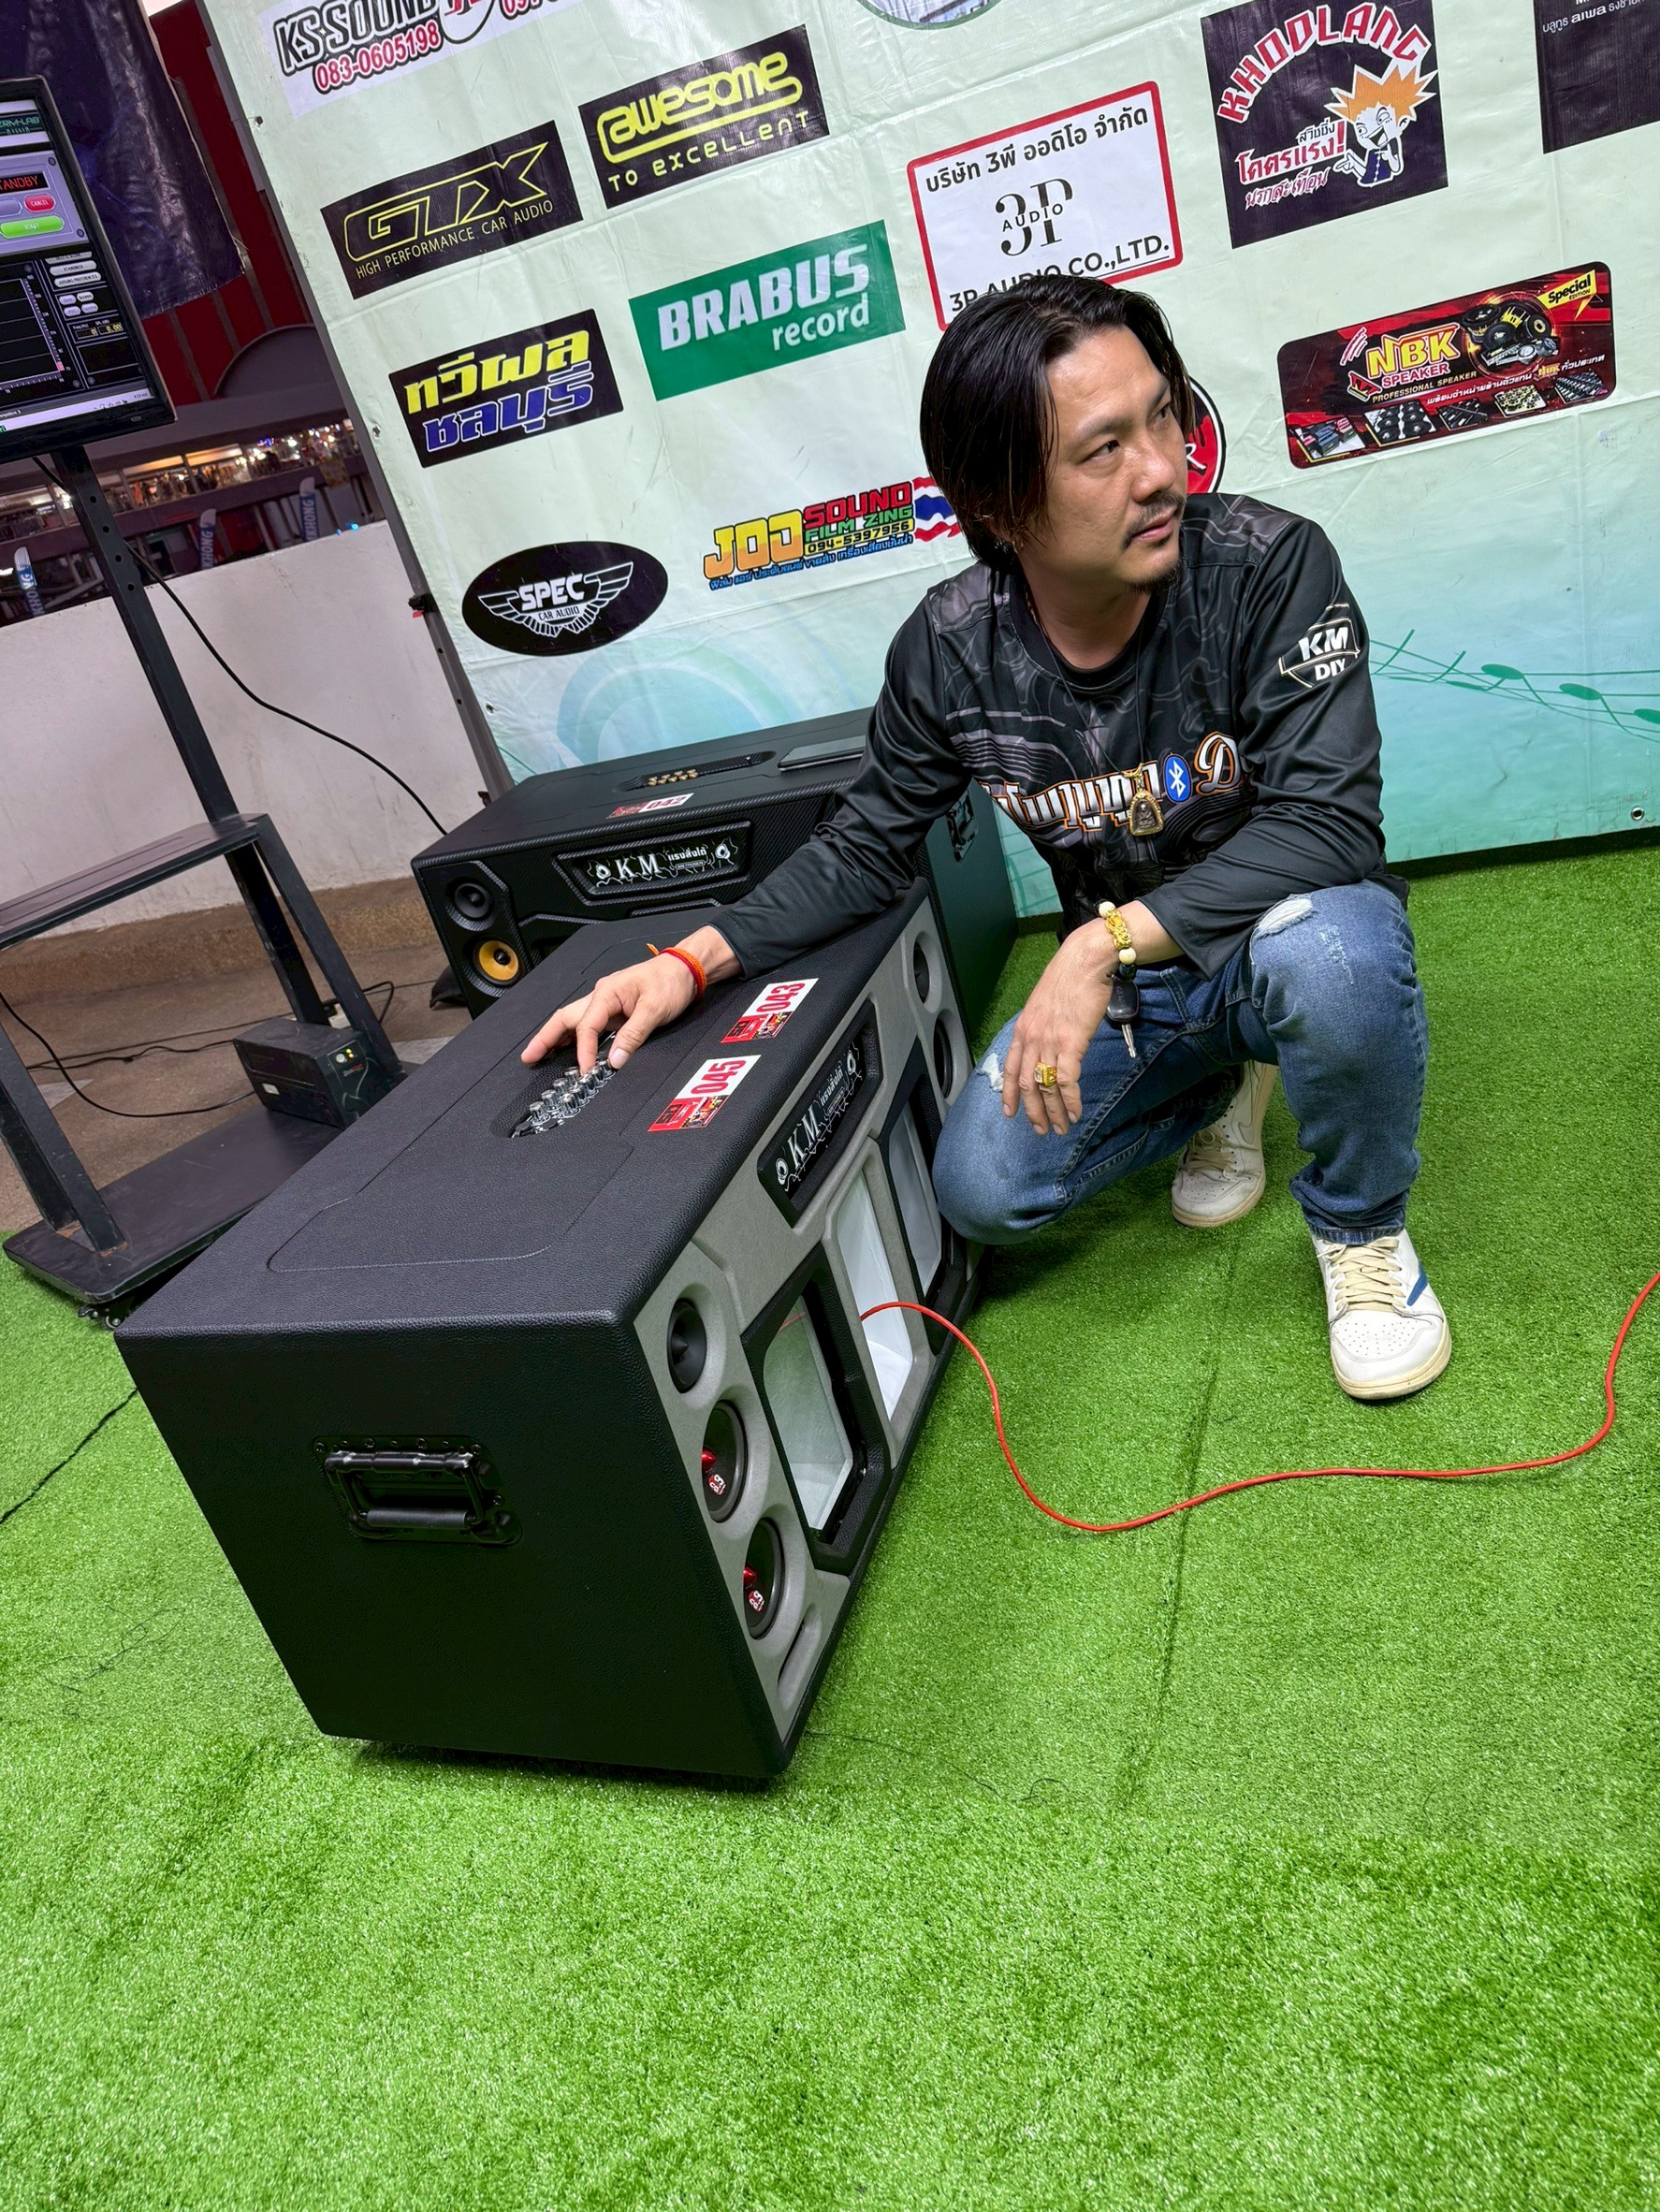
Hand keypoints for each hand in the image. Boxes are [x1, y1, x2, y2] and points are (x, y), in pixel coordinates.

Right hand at [520, 927, 738, 1074]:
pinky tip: (569, 1047)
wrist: (685, 969)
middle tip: (529, 1057)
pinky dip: (574, 1036)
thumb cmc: (671, 982)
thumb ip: (633, 1036)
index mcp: (607, 993)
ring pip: (573, 1020)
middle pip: (566, 1018)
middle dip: (545, 1038)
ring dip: (556, 1037)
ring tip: (540, 1055)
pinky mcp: (614, 1009)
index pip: (587, 1027)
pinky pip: (587, 1023)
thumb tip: (614, 1060)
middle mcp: (601, 995)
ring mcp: (606, 1002)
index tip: (585, 1071)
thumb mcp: (654, 1010)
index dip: (584, 1052)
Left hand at [1002, 921, 1116, 1135]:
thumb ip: (1041, 1026)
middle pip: (1027, 1084)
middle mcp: (1031, 1038)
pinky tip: (1076, 1112)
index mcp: (1023, 1029)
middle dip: (1033, 1111)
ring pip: (1046, 1086)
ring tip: (1061, 1128)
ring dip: (1054, 1111)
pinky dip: (1071, 1100)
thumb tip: (1048, 1042)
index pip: (1009, 1068)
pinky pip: (1067, 1080)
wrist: (1084, 961)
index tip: (1010, 1113)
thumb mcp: (1044, 1003)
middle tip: (1041, 1130)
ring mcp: (1049, 1041)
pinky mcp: (1070, 1043)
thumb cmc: (1069, 978)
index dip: (1008, 1094)